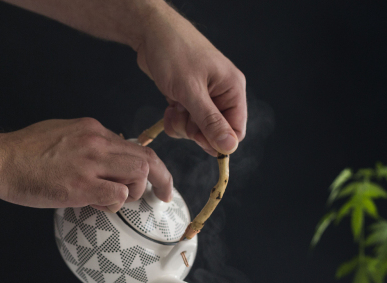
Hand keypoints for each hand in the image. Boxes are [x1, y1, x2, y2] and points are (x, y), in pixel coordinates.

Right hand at [0, 118, 172, 211]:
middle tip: (163, 196)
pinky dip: (117, 205)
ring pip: (138, 174)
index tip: (158, 179)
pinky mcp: (81, 185)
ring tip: (116, 200)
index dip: (152, 165)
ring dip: (135, 192)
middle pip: (146, 159)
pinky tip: (100, 206)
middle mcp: (95, 141)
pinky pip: (118, 196)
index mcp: (92, 129)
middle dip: (160, 179)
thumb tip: (107, 153)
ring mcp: (89, 163)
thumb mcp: (61, 133)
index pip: (134, 145)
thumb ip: (87, 142)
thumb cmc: (24, 152)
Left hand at [136, 7, 246, 155]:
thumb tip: (229, 146)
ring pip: (198, 129)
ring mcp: (205, 96)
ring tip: (174, 107)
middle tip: (182, 116)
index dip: (218, 141)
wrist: (150, 32)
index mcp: (232, 89)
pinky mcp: (189, 97)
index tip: (198, 139)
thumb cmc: (173, 52)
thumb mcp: (191, 91)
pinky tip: (169, 108)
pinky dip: (176, 120)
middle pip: (216, 132)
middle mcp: (222, 94)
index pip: (236, 130)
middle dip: (196, 131)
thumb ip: (210, 121)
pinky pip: (186, 121)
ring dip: (183, 126)